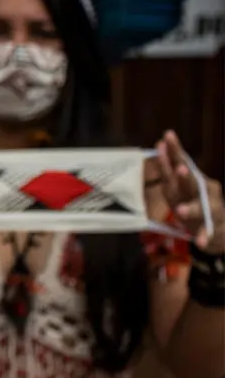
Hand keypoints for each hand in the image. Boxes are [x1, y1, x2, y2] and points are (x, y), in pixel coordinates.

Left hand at [156, 130, 223, 252]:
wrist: (217, 229)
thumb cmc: (192, 204)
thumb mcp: (178, 188)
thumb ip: (169, 169)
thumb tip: (160, 144)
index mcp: (193, 180)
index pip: (183, 162)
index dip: (175, 150)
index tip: (167, 136)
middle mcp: (205, 192)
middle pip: (194, 183)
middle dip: (187, 177)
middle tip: (180, 169)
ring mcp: (211, 210)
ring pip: (202, 209)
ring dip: (192, 209)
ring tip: (181, 211)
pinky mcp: (213, 228)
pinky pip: (209, 233)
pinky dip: (205, 236)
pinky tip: (200, 241)